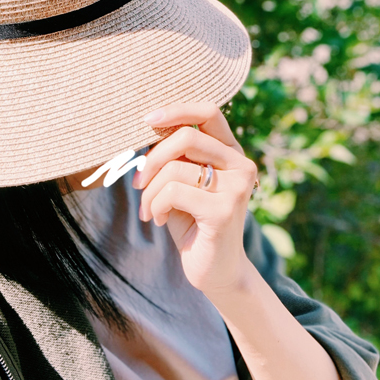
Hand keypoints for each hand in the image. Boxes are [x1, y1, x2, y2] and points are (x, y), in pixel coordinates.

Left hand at [133, 101, 258, 297]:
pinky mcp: (224, 211)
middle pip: (187, 136)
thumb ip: (176, 155)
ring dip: (150, 191)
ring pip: (175, 168)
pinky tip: (159, 220)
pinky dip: (155, 205)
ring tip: (150, 210)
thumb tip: (150, 126)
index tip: (146, 120)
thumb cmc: (193, 222)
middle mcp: (241, 165)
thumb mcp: (183, 182)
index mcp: (231, 152)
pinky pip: (173, 192)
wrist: (215, 270)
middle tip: (139, 182)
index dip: (176, 110)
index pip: (208, 112)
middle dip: (152, 158)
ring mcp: (237, 188)